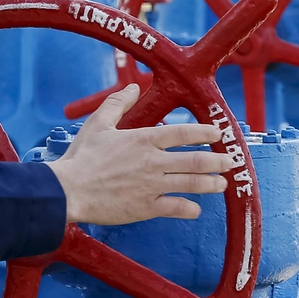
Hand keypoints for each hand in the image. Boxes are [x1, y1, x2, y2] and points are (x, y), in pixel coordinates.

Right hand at [47, 84, 234, 224]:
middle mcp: (153, 161)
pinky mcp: (146, 208)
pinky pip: (176, 208)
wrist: (68, 191)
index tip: (218, 133)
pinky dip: (189, 209)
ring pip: (192, 183)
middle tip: (230, 162)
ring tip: (222, 184)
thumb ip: (117, 104)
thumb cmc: (81, 157)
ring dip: (212, 184)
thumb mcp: (97, 124)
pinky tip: (195, 209)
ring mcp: (152, 185)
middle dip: (218, 160)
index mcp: (143, 138)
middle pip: (196, 159)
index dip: (205, 131)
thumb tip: (132, 88)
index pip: (183, 132)